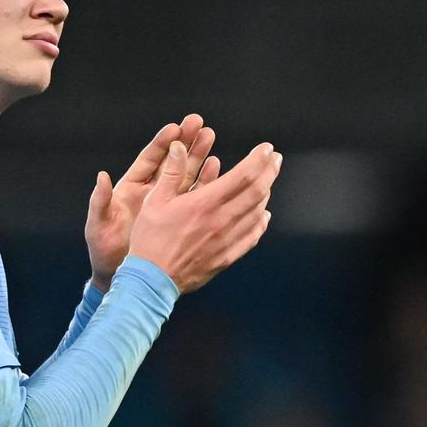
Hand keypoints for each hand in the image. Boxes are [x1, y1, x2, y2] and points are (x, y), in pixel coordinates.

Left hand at [85, 114, 219, 290]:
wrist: (119, 276)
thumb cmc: (104, 249)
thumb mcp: (99, 225)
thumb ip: (101, 202)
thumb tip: (101, 177)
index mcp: (131, 188)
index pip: (149, 159)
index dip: (162, 143)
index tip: (176, 127)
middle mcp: (151, 192)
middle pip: (171, 161)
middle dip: (185, 142)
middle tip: (200, 123)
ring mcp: (167, 204)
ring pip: (186, 175)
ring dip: (199, 156)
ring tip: (211, 136)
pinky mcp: (180, 218)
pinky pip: (197, 198)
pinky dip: (207, 183)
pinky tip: (219, 168)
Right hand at [129, 140, 281, 293]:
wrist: (151, 280)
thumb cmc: (150, 239)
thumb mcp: (154, 200)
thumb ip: (171, 172)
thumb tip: (179, 146)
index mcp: (204, 203)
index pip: (243, 175)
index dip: (259, 159)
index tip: (267, 149)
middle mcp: (220, 220)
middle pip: (257, 192)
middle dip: (270, 171)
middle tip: (276, 159)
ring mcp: (227, 240)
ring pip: (257, 213)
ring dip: (266, 193)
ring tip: (267, 181)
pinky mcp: (227, 257)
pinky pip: (252, 236)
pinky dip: (261, 222)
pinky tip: (263, 215)